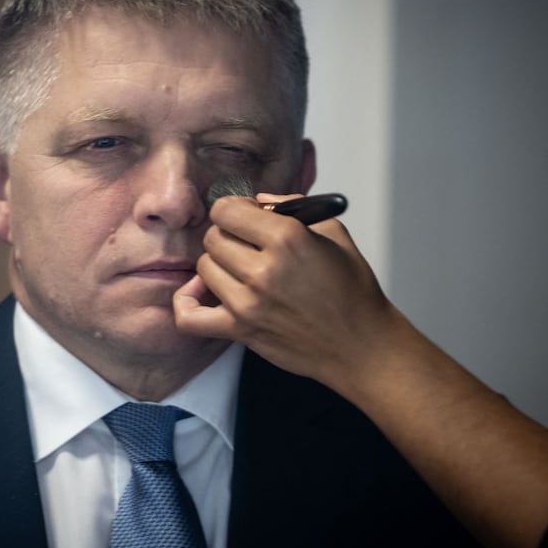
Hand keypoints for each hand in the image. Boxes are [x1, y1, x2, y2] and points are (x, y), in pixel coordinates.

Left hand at [174, 193, 400, 385]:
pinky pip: (190, 316)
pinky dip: (187, 302)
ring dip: (218, 264)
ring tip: (238, 268)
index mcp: (288, 239)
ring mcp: (249, 303)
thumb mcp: (333, 233)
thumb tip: (260, 202)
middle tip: (246, 243)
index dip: (234, 209)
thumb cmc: (352, 292)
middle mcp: (264, 270)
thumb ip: (292, 209)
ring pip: (204, 267)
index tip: (245, 216)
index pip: (227, 209)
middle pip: (213, 237)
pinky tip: (202, 292)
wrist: (360, 345)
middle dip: (228, 234)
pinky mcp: (241, 331)